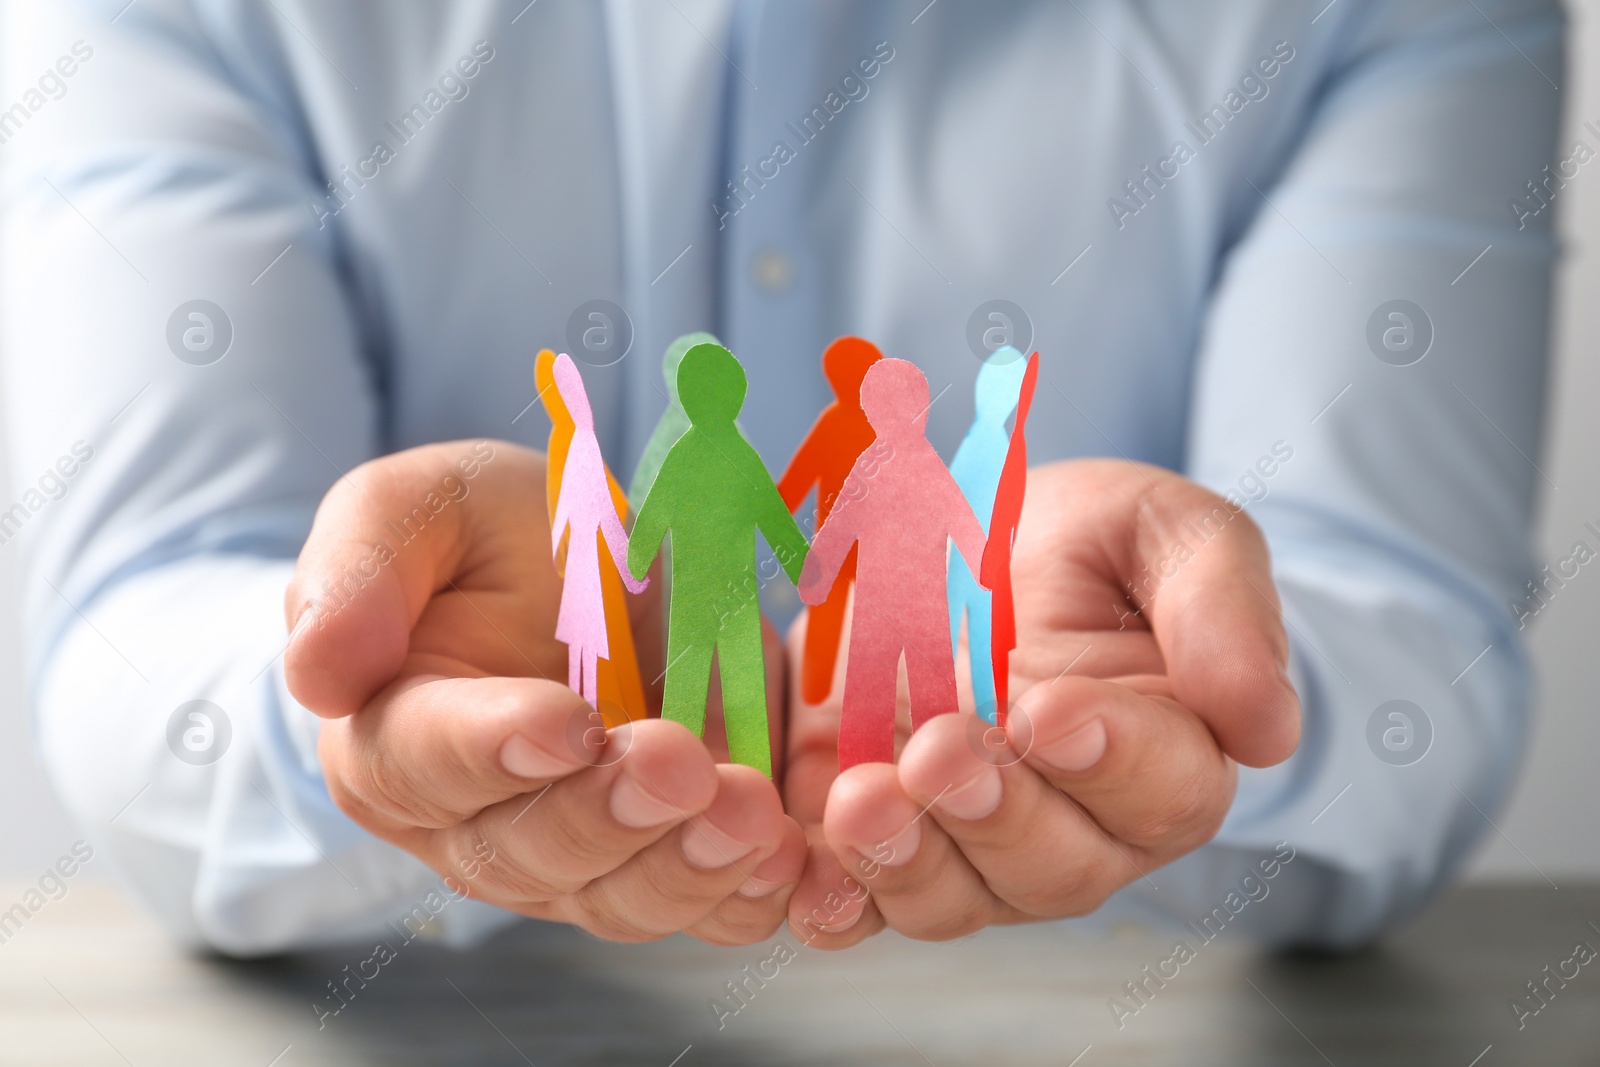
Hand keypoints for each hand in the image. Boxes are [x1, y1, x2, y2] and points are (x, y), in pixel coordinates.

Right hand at [284, 440, 804, 944]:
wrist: (583, 572)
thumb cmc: (491, 538)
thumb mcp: (421, 506)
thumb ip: (361, 567)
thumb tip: (317, 670)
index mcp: (395, 732)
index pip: (425, 761)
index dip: (493, 749)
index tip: (564, 721)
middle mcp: (473, 821)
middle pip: (527, 850)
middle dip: (607, 814)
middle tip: (678, 762)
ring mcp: (571, 856)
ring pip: (615, 898)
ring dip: (685, 866)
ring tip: (751, 815)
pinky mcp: (659, 860)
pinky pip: (697, 906)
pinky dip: (744, 895)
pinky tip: (789, 858)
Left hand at [780, 459, 1299, 945]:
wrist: (970, 543)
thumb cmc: (1089, 548)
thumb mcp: (1168, 532)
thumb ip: (1222, 606)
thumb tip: (1267, 728)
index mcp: (1165, 756)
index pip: (1161, 787)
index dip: (1109, 758)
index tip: (1052, 711)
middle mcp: (1074, 825)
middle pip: (1053, 864)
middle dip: (994, 813)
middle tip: (941, 754)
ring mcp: (970, 844)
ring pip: (954, 898)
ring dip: (907, 861)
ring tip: (864, 803)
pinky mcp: (882, 835)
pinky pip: (859, 900)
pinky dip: (831, 899)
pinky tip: (804, 874)